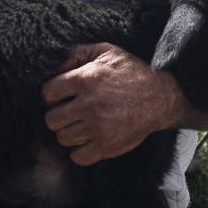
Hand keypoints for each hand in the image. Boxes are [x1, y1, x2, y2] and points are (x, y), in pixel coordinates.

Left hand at [42, 43, 186, 166]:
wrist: (160, 96)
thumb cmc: (131, 72)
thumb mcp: (107, 51)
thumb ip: (78, 52)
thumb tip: (57, 68)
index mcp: (86, 79)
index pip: (48, 93)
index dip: (51, 96)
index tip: (60, 98)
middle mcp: (89, 103)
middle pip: (51, 119)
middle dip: (59, 116)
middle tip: (71, 112)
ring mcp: (98, 126)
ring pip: (62, 138)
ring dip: (70, 132)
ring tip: (83, 124)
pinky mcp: (106, 145)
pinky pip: (77, 156)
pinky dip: (80, 150)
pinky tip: (90, 139)